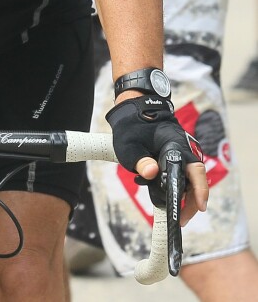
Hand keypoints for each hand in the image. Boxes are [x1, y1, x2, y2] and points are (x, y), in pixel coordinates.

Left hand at [106, 95, 208, 223]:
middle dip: (192, 201)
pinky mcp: (175, 158)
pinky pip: (181, 176)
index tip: (200, 207)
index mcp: (175, 145)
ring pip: (189, 179)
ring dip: (183, 196)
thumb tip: (152, 173)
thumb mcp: (129, 145)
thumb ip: (139, 160)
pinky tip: (164, 196)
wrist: (133, 111)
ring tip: (174, 213)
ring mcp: (180, 154)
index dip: (199, 190)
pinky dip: (176, 187)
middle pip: (196, 179)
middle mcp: (183, 150)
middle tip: (181, 219)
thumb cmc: (131, 126)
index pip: (193, 170)